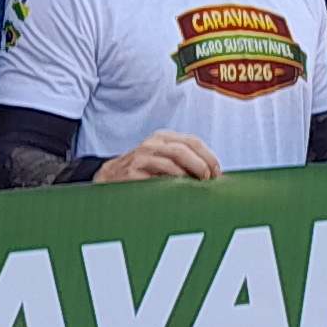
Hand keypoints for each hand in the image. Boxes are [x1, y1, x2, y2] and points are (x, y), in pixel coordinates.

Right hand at [99, 130, 220, 182]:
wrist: (109, 178)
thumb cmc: (143, 172)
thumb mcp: (162, 160)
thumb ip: (183, 162)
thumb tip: (213, 174)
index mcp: (164, 138)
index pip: (193, 141)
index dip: (208, 156)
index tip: (217, 173)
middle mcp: (153, 143)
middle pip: (185, 148)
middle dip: (202, 164)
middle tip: (210, 180)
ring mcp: (142, 155)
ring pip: (174, 158)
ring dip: (191, 172)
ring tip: (199, 185)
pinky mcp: (133, 170)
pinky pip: (159, 174)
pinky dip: (174, 180)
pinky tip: (180, 189)